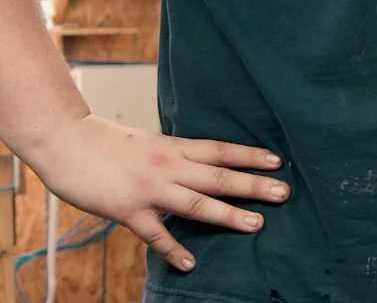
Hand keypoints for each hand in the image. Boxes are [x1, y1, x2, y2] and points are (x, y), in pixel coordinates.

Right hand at [18, 114, 288, 272]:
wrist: (65, 140)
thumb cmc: (105, 141)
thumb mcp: (148, 141)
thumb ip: (174, 154)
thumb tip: (198, 163)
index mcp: (174, 147)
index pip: (221, 150)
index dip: (250, 155)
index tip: (278, 162)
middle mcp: (168, 166)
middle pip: (219, 176)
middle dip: (253, 185)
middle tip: (284, 193)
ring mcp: (149, 188)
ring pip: (196, 203)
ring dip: (227, 215)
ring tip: (256, 226)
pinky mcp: (127, 209)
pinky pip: (155, 234)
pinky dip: (173, 249)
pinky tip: (190, 264)